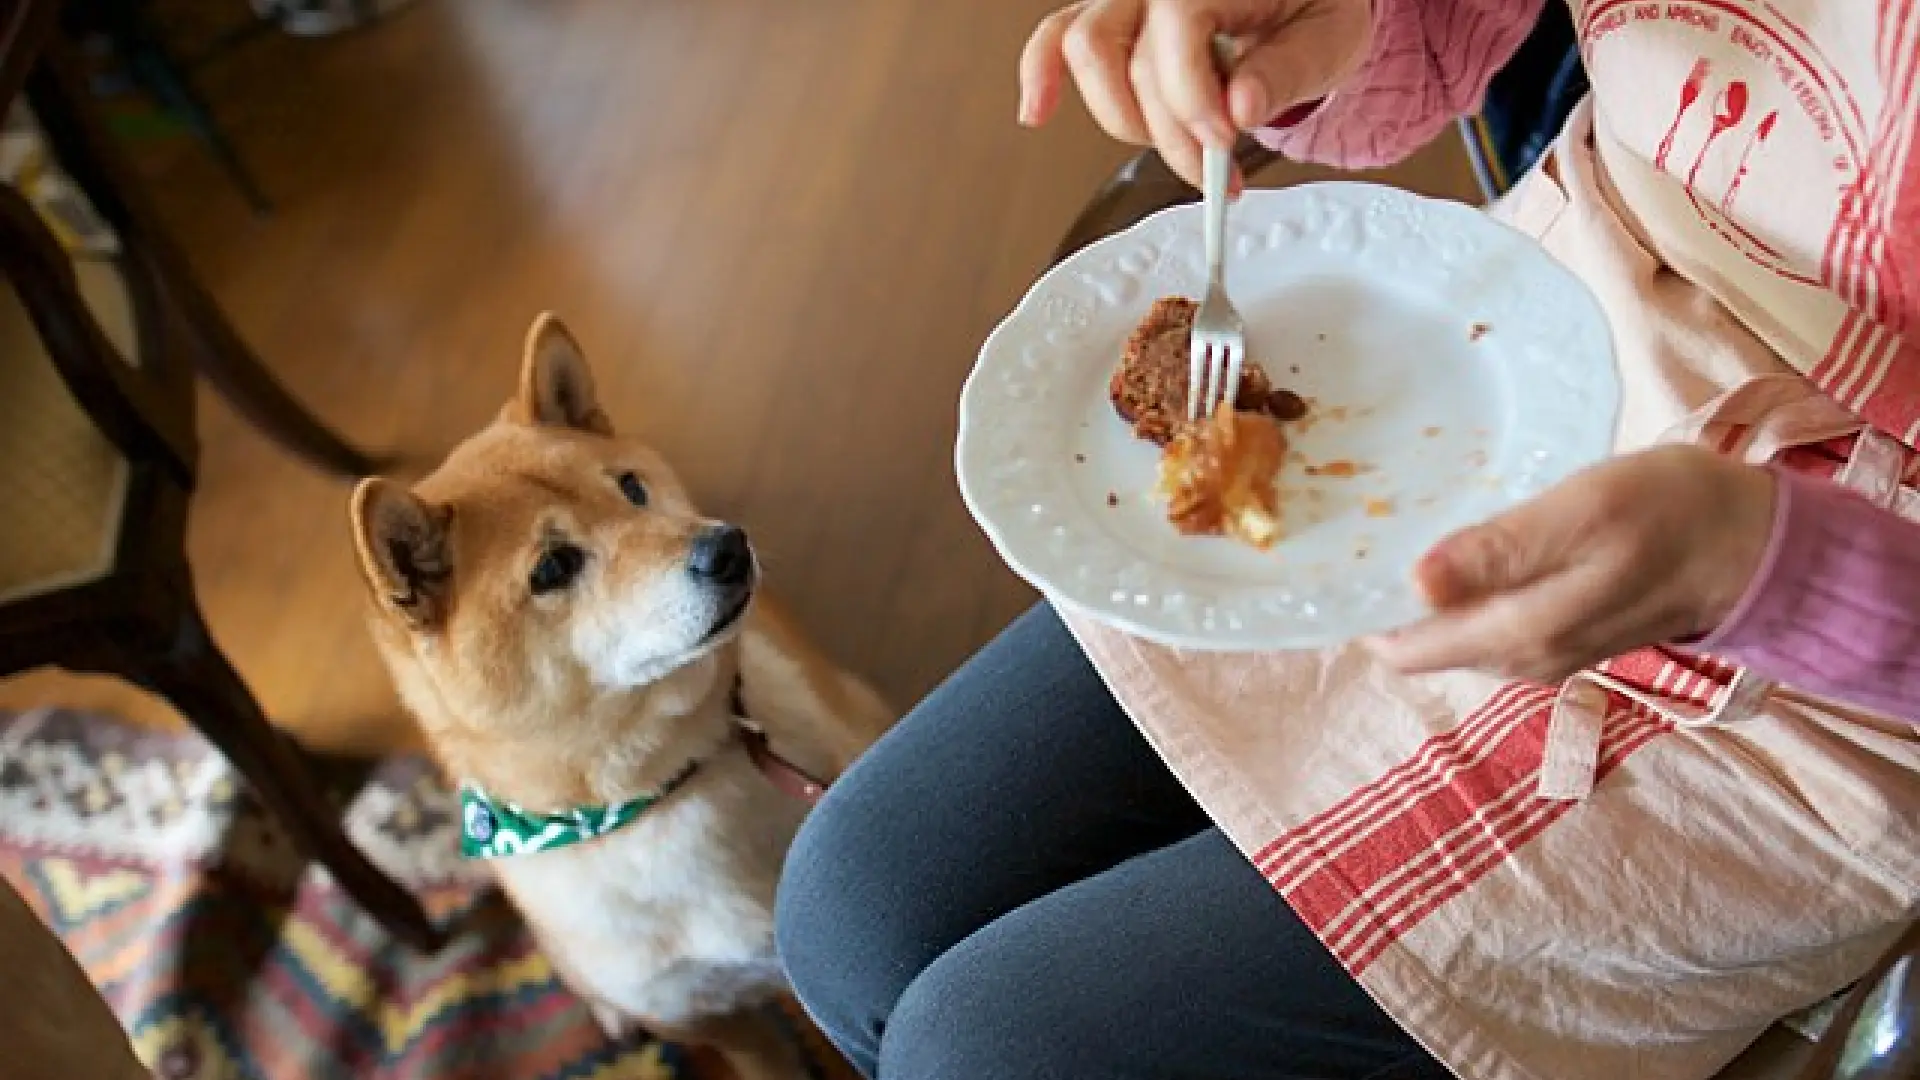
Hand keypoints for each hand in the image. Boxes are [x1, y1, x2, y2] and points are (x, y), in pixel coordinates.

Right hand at [1017, 0, 1372, 187]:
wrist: (1305, 2)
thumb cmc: (1315, 8)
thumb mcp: (1328, 38)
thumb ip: (1286, 72)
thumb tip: (1240, 106)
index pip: (1174, 28)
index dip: (1191, 97)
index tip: (1223, 142)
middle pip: (1118, 51)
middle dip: (1161, 125)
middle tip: (1212, 163)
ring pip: (1085, 52)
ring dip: (1124, 119)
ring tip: (1180, 148)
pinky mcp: (1110, 21)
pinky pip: (1056, 38)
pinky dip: (1041, 75)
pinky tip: (1037, 112)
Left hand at [1366, 445, 1779, 682]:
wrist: (1747, 544)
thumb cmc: (1669, 512)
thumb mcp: (1584, 513)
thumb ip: (1502, 551)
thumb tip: (1415, 582)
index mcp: (1522, 634)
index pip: (1406, 650)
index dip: (1361, 610)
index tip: (1333, 559)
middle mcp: (1520, 661)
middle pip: (1419, 644)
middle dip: (1383, 598)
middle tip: (1353, 527)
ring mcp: (1537, 656)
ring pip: (1449, 635)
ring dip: (1418, 594)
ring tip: (1390, 527)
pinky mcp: (1552, 638)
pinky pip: (1481, 624)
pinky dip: (1458, 591)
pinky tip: (1453, 544)